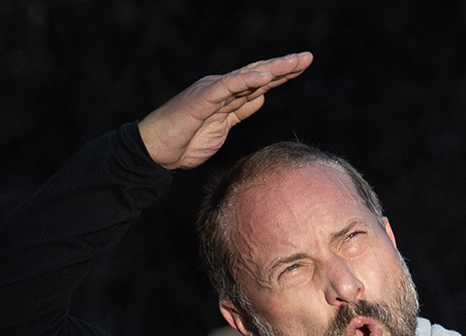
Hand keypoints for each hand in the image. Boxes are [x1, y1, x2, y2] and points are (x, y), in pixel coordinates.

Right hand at [139, 54, 312, 170]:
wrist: (158, 149)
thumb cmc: (187, 139)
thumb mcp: (223, 126)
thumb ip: (240, 110)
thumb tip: (260, 99)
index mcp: (229, 95)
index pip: (261, 82)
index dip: (283, 74)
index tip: (304, 67)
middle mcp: (223, 87)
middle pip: (259, 73)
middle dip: (285, 66)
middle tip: (308, 57)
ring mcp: (213, 90)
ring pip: (247, 76)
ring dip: (272, 69)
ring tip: (294, 62)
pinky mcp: (203, 98)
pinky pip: (228, 86)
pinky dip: (247, 80)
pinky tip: (266, 76)